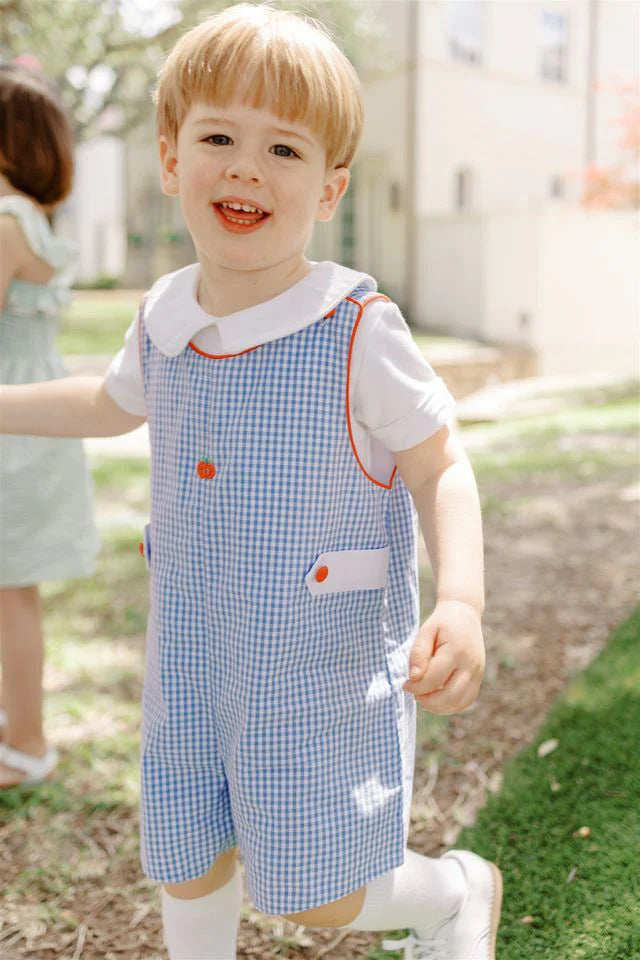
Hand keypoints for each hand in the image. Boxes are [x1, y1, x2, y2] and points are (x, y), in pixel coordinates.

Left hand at [402, 600, 485, 714]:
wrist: (465, 615)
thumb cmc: (442, 623)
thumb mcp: (426, 631)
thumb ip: (418, 654)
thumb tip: (413, 678)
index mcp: (457, 650)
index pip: (435, 679)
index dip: (417, 687)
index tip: (405, 684)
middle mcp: (471, 664)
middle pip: (449, 696)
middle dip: (427, 700)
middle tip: (414, 693)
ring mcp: (478, 673)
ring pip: (459, 702)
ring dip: (438, 707)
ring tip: (423, 697)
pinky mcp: (479, 679)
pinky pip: (466, 701)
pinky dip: (450, 706)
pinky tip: (436, 699)